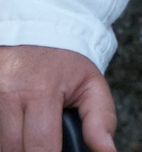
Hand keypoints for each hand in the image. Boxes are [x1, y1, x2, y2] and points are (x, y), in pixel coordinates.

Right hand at [0, 47, 115, 151]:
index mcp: (41, 91)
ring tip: (35, 134)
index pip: (41, 149)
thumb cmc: (65, 62)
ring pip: (2, 145)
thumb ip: (101, 119)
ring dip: (17, 146)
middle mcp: (11, 93)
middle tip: (48, 142)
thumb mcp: (91, 83)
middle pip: (15, 151)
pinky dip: (6, 137)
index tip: (59, 151)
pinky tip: (19, 130)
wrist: (38, 32)